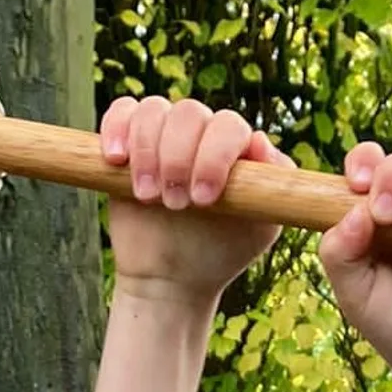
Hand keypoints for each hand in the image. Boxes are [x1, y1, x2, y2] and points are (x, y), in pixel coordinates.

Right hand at [98, 95, 294, 304]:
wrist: (173, 281)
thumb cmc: (221, 253)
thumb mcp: (259, 227)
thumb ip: (274, 185)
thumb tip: (259, 140)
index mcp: (234, 146)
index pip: (228, 126)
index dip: (214, 156)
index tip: (204, 200)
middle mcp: (199, 134)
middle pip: (188, 113)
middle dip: (178, 157)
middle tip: (175, 204)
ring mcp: (162, 136)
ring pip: (153, 111)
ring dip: (148, 151)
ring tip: (149, 197)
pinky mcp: (128, 145)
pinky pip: (121, 112)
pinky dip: (117, 128)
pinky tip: (117, 159)